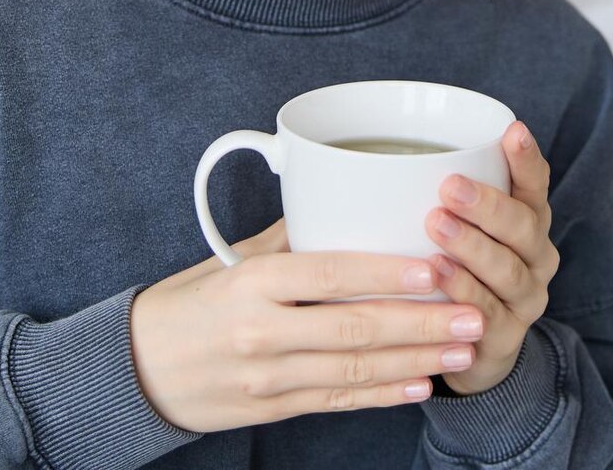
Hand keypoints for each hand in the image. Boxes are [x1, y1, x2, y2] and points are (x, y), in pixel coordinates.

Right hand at [129, 218, 488, 433]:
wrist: (140, 366)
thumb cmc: (194, 301)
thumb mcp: (235, 259)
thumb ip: (294, 238)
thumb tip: (354, 203)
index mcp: (254, 283)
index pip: (330, 275)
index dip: (386, 275)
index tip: (436, 270)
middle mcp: (261, 331)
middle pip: (354, 329)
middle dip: (421, 325)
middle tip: (472, 314)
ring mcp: (267, 377)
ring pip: (355, 371)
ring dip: (416, 361)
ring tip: (463, 347)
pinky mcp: (273, 408)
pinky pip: (338, 401)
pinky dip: (383, 395)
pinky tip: (421, 385)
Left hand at [424, 120, 557, 394]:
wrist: (472, 347)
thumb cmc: (456, 270)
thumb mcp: (458, 229)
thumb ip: (440, 198)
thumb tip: (378, 154)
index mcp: (528, 222)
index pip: (534, 185)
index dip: (526, 159)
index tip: (513, 130)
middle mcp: (536, 257)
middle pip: (523, 227)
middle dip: (488, 205)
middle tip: (450, 186)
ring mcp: (525, 300)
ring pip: (508, 270)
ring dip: (473, 246)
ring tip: (437, 225)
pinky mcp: (506, 339)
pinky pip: (486, 314)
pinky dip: (463, 292)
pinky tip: (437, 275)